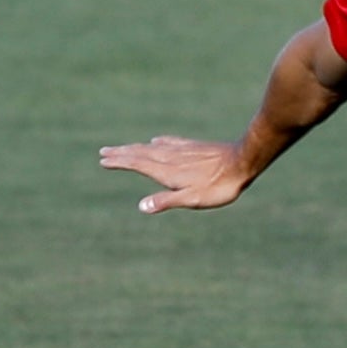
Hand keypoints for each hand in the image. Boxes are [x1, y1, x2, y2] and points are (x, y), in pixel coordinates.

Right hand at [98, 136, 252, 213]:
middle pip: (140, 153)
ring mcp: (182, 150)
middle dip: (121, 153)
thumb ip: (167, 201)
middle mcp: (170, 157)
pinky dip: (158, 142)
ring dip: (135, 147)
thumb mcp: (193, 199)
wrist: (243, 161)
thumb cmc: (219, 186)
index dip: (120, 162)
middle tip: (104, 152)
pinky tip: (157, 141)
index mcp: (166, 171)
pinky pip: (169, 142)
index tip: (103, 160)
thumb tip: (142, 207)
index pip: (136, 164)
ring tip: (123, 148)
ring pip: (152, 147)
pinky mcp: (194, 147)